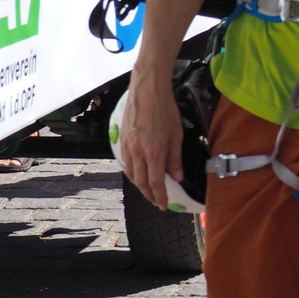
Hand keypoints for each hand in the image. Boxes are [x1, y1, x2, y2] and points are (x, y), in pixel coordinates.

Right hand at [119, 72, 183, 209]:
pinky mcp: (121, 141)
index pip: (155, 183)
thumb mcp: (177, 135)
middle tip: (157, 201)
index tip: (164, 205)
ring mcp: (127, 147)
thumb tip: (177, 177)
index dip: (159, 196)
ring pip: (131, 174)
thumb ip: (175, 158)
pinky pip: (126, 163)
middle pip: (141, 182)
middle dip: (149, 195)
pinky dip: (132, 173)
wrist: (147, 92)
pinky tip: (138, 174)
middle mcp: (137, 153)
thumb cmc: (165, 111)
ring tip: (149, 191)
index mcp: (153, 153)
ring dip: (140, 185)